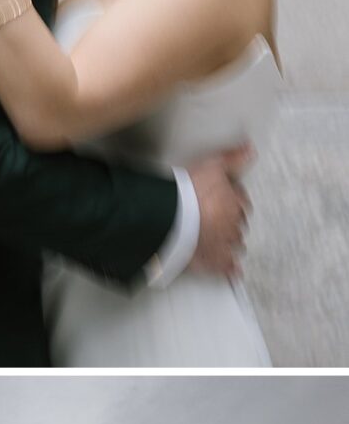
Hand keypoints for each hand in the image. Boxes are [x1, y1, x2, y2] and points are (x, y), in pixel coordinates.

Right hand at [187, 148, 252, 279]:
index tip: (229, 202)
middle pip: (239, 224)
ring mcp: (224, 244)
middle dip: (233, 223)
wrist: (172, 219)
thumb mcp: (212, 165)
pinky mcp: (213, 261)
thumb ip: (233, 159)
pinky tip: (234, 273)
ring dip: (232, 244)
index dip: (235, 201)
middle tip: (223, 223)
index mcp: (234, 201)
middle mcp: (233, 224)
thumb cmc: (190, 192)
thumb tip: (251, 150)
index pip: (241, 201)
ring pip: (235, 245)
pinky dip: (231, 271)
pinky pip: (226, 268)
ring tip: (226, 245)